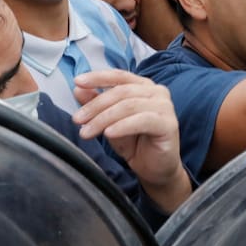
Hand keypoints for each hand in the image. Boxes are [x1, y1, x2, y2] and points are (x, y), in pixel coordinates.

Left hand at [72, 69, 189, 210]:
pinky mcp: (168, 124)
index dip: (98, 77)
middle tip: (77, 119)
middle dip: (95, 105)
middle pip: (121, 92)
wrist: (155, 170)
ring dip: (104, 118)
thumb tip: (78, 89)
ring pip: (129, 105)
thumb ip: (96, 104)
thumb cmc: (135, 143)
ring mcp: (165, 107)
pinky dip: (122, 126)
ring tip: (87, 131)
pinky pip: (142, 120)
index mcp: (143, 86)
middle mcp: (157, 92)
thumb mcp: (110, 122)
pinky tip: (108, 133)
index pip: (119, 76)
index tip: (77, 82)